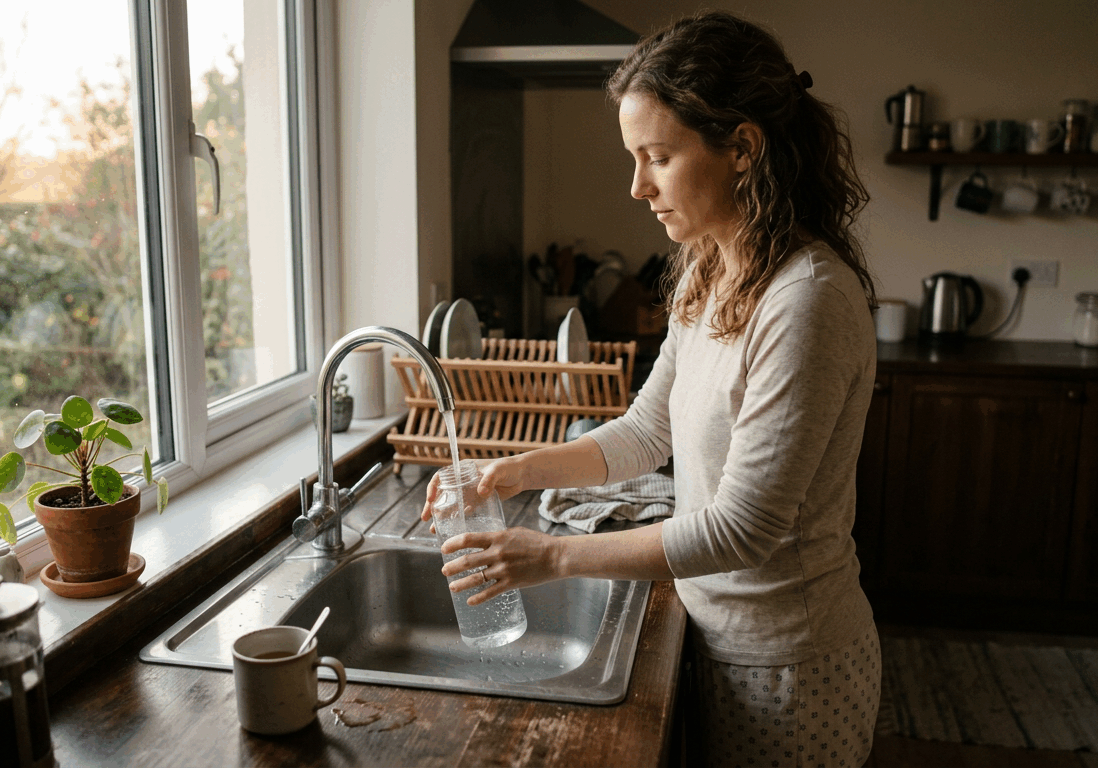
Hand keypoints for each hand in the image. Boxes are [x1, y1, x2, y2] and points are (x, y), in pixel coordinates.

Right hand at [419, 455, 527, 525]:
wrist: (522, 475)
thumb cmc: (509, 467)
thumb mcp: (498, 470)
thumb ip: (489, 479)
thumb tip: (480, 492)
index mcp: (463, 470)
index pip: (441, 477)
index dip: (433, 488)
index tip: (430, 500)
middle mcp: (463, 481)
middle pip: (442, 493)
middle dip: (432, 506)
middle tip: (426, 519)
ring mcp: (470, 492)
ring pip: (451, 504)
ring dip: (442, 516)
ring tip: (434, 530)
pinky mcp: (478, 502)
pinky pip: (464, 511)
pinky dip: (457, 519)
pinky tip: (452, 529)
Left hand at [440, 526, 561, 605]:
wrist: (555, 557)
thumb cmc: (536, 542)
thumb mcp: (514, 532)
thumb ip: (497, 536)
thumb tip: (483, 540)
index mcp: (497, 537)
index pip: (468, 539)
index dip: (452, 544)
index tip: (444, 548)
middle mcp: (497, 553)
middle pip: (467, 561)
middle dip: (452, 567)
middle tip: (445, 570)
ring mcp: (503, 570)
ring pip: (476, 579)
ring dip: (460, 584)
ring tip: (452, 587)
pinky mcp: (511, 583)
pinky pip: (490, 593)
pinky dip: (478, 598)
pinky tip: (470, 601)